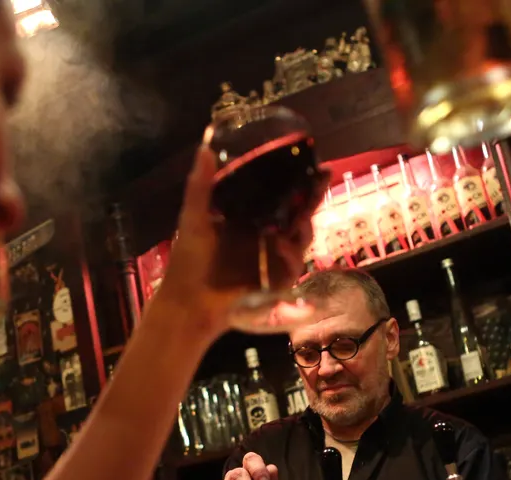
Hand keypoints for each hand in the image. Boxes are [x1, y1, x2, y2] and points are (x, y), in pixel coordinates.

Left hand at [153, 146, 322, 338]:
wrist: (188, 301)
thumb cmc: (189, 260)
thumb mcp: (194, 218)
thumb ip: (201, 185)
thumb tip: (203, 147)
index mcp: (249, 217)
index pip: (280, 195)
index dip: (298, 180)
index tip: (314, 163)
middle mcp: (265, 234)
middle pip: (298, 213)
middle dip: (313, 197)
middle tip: (322, 179)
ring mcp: (272, 258)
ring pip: (301, 239)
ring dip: (304, 227)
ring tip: (301, 220)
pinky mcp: (275, 281)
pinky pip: (292, 267)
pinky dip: (290, 257)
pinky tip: (281, 246)